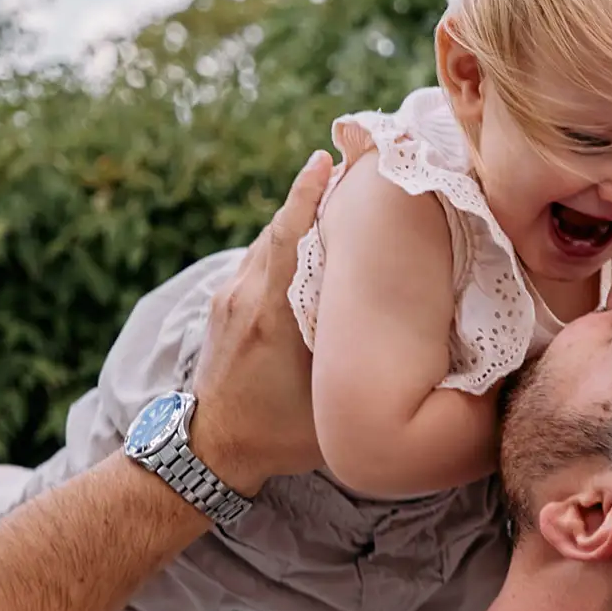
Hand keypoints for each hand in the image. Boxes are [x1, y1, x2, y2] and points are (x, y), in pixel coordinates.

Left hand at [193, 151, 333, 492]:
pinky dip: (280, 247)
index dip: (306, 197)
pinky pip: (256, 264)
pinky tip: (303, 248)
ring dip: (294, 222)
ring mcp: (228, 301)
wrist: (211, 450)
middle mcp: (245, 298)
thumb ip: (355, 372)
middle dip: (308, 197)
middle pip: (277, 230)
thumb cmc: (277, 435)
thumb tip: (400, 349)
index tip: (324, 160)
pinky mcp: (222, 309)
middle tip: (342, 167)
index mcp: (270, 317)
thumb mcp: (327, 408)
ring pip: (265, 246)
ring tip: (329, 199)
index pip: (287, 239)